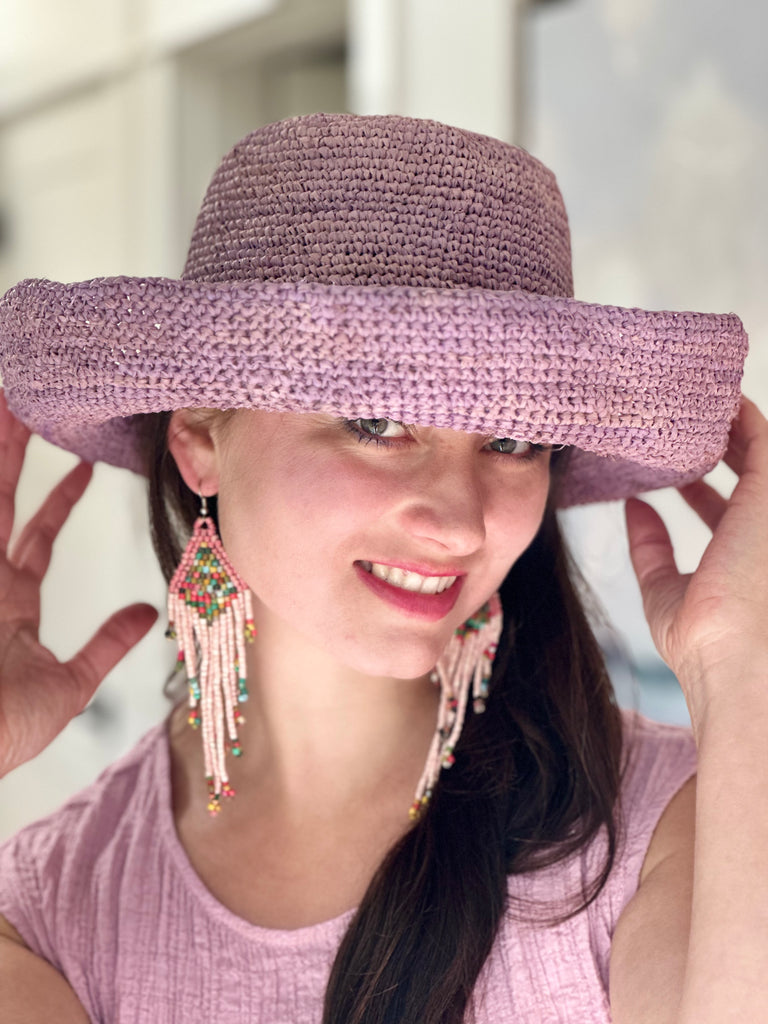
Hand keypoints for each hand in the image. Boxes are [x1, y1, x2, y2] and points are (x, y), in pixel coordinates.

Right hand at [0, 390, 157, 775]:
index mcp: (11, 602)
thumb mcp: (68, 684)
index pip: (37, 536)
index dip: (60, 500)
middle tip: (27, 404)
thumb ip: (106, 644)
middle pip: (2, 501)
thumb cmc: (5, 733)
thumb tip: (144, 612)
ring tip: (8, 401)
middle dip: (13, 453)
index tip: (83, 463)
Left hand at [625, 396, 767, 733]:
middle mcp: (761, 531)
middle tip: (676, 427)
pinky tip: (717, 399)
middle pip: (744, 475)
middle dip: (713, 448)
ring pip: (756, 453)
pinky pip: (761, 438)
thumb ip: (650, 548)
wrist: (732, 651)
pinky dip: (742, 416)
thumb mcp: (664, 588)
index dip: (695, 485)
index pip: (723, 509)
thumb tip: (634, 508)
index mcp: (742, 556)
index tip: (664, 465)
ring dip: (727, 427)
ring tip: (693, 405)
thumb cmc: (704, 637)